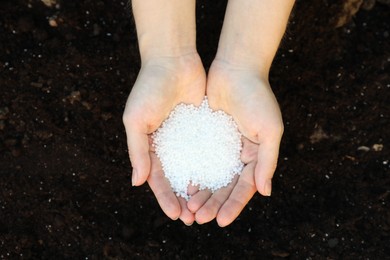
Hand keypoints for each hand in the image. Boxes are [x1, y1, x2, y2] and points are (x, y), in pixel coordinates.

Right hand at [123, 53, 205, 224]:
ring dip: (200, 188)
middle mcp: (169, 145)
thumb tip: (137, 183)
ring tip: (208, 206)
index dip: (165, 198)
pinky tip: (221, 182)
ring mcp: (187, 137)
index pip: (158, 179)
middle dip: (184, 199)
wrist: (173, 60)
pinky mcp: (204, 127)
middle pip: (177, 178)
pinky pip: (209, 151)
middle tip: (194, 219)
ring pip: (195, 168)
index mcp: (150, 145)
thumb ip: (137, 151)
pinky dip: (213, 167)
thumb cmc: (149, 88)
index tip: (175, 215)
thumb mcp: (136, 120)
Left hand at [187, 60, 283, 226]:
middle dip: (213, 203)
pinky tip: (183, 186)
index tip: (221, 221)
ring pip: (211, 176)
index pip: (244, 187)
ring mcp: (222, 146)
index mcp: (256, 155)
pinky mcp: (206, 135)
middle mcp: (239, 154)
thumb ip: (267, 161)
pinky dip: (193, 173)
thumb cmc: (258, 97)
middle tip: (199, 219)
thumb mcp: (270, 129)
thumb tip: (264, 192)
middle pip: (225, 186)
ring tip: (189, 208)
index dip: (233, 205)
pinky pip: (198, 159)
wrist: (236, 68)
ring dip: (202, 193)